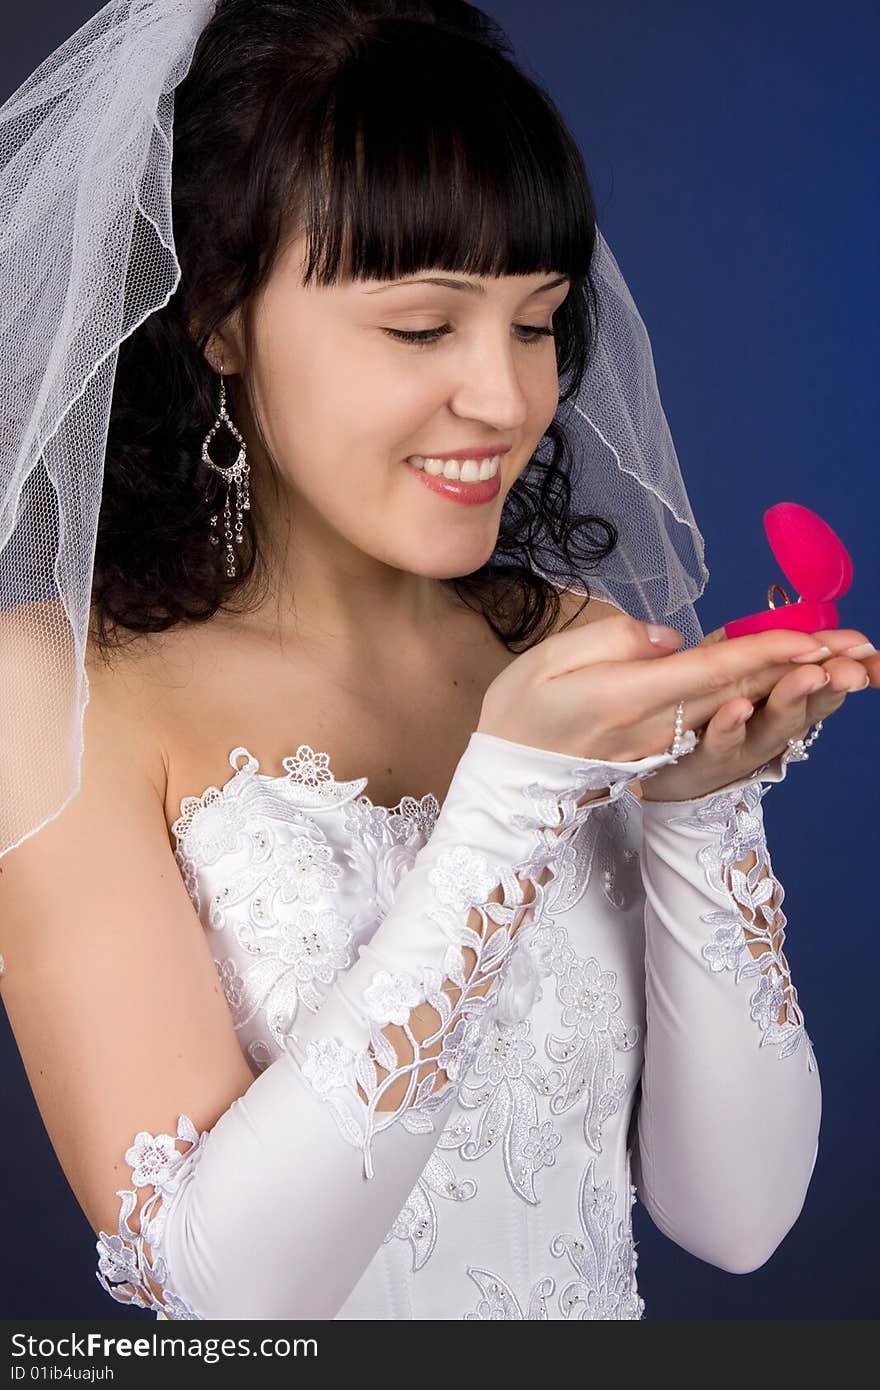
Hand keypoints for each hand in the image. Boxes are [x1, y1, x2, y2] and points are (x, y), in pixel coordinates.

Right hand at [476, 610, 874, 772]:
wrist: (505, 784)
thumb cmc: (517, 715)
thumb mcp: (545, 661)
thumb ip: (613, 641)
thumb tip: (672, 640)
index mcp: (629, 698)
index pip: (712, 671)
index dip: (766, 653)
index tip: (814, 639)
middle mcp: (657, 727)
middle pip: (742, 692)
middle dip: (804, 668)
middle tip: (860, 647)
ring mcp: (663, 745)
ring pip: (739, 710)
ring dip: (797, 688)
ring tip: (848, 667)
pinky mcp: (663, 752)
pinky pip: (721, 724)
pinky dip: (765, 704)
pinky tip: (795, 689)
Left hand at [640, 625, 877, 801]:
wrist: (672, 768)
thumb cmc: (714, 713)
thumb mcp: (746, 671)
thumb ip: (777, 651)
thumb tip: (809, 631)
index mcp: (787, 697)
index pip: (828, 677)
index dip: (856, 665)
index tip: (871, 650)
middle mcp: (775, 724)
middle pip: (810, 702)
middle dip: (832, 682)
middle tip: (849, 668)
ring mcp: (746, 744)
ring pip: (775, 724)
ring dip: (792, 696)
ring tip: (808, 675)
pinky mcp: (708, 758)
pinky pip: (721, 742)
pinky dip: (732, 726)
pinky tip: (739, 707)